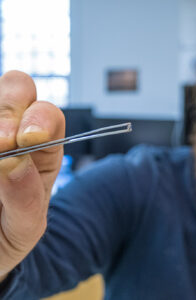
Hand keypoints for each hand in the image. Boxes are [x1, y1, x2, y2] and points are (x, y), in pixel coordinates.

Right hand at [0, 71, 64, 280]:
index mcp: (42, 150)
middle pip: (18, 89)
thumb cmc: (7, 234)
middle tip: (2, 142)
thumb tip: (14, 161)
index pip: (50, 116)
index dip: (41, 118)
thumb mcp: (25, 226)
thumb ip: (26, 198)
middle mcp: (14, 131)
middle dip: (10, 110)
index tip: (29, 139)